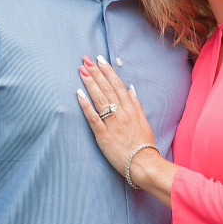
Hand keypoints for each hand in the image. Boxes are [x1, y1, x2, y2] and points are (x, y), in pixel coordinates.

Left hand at [76, 55, 156, 177]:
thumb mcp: (143, 121)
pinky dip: (86, 105)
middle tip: (85, 59)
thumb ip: (136, 104)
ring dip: (90, 83)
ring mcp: (112, 123)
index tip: (100, 59)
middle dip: (96, 72)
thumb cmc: (144, 144)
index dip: (108, 71)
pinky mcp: (103, 135)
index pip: (117, 85)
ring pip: (100, 99)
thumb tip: (130, 88)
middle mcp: (121, 113)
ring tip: (81, 71)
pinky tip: (78, 94)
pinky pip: (93, 118)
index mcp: (131, 108)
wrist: (144, 163)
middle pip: (107, 88)